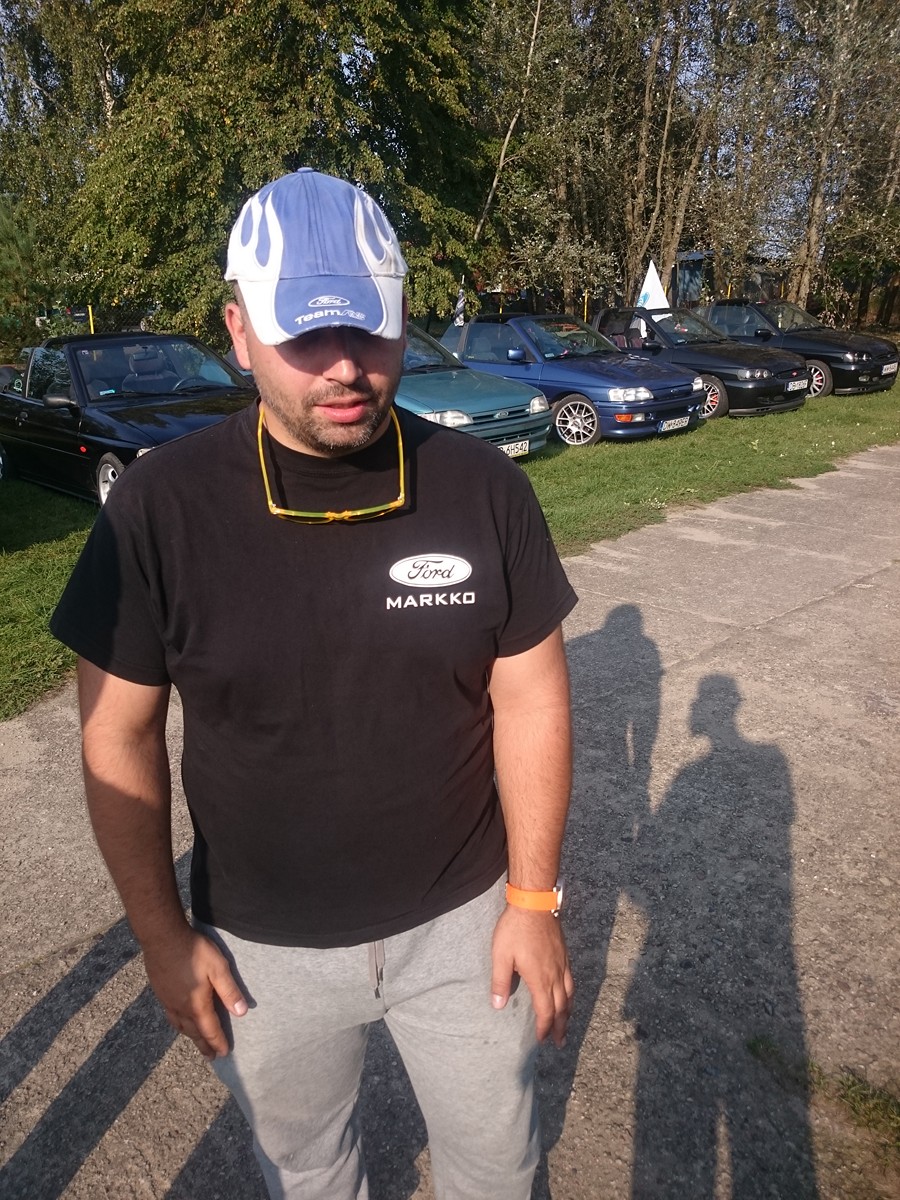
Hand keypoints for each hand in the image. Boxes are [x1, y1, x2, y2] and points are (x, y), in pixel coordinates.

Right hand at [142, 925, 246, 1059]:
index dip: (217, 1042)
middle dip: (203, 1045)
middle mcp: (180, 1008)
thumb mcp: (218, 968)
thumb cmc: (194, 951)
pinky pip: (171, 1016)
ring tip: (196, 1041)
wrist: (163, 937)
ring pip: (180, 1025)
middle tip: (210, 1057)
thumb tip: (241, 1012)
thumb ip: (229, 991)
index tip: (224, 1053)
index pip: (209, 1030)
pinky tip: (179, 1019)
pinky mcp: (160, 992)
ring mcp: (168, 1000)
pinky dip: (178, 1024)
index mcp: (196, 1005)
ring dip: (190, 1036)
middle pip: (193, 1032)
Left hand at [491, 906, 573, 1046]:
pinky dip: (571, 995)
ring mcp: (562, 964)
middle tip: (559, 1042)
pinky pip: (571, 981)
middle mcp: (555, 975)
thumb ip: (500, 982)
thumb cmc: (515, 929)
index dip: (543, 1028)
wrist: (534, 903)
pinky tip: (568, 995)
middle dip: (560, 1027)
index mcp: (540, 979)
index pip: (545, 1011)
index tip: (541, 1040)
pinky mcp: (564, 954)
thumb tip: (498, 1006)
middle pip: (561, 1007)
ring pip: (569, 995)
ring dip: (568, 1013)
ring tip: (566, 1024)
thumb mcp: (501, 955)